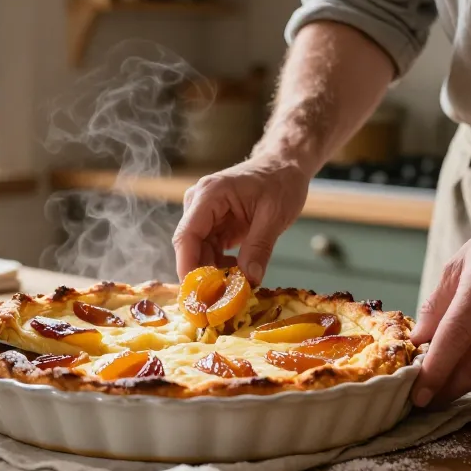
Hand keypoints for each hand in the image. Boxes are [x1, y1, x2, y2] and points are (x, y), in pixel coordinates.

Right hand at [172, 156, 311, 284]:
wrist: (284, 166)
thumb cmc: (280, 182)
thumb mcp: (274, 215)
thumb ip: (259, 247)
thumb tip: (248, 281)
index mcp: (209, 195)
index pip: (186, 236)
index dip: (187, 267)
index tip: (196, 295)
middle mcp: (199, 204)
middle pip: (189, 248)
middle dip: (202, 277)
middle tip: (218, 304)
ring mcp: (204, 215)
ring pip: (198, 254)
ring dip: (213, 275)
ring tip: (234, 292)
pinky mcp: (213, 225)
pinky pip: (210, 252)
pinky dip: (220, 268)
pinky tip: (238, 276)